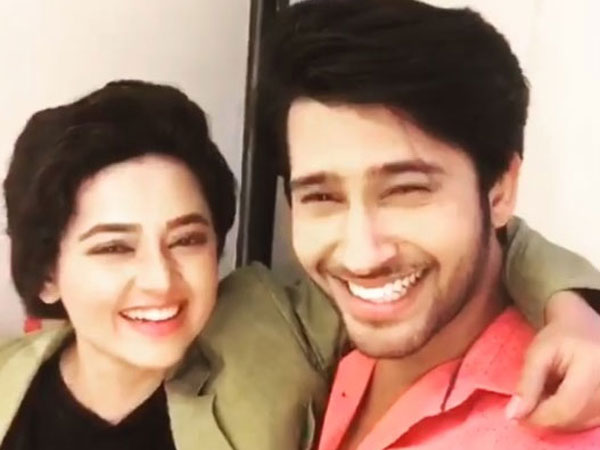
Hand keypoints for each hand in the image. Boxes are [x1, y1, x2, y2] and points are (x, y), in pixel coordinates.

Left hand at [507, 291, 599, 429]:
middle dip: (547, 418)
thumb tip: (513, 415)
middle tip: (527, 409)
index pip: (566, 406)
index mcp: (591, 366)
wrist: (582, 324)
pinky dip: (572, 417)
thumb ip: (526, 385)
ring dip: (559, 419)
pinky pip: (593, 419)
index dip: (540, 417)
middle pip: (576, 417)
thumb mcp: (536, 354)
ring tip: (544, 398)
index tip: (518, 417)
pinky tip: (560, 402)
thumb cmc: (557, 336)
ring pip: (584, 422)